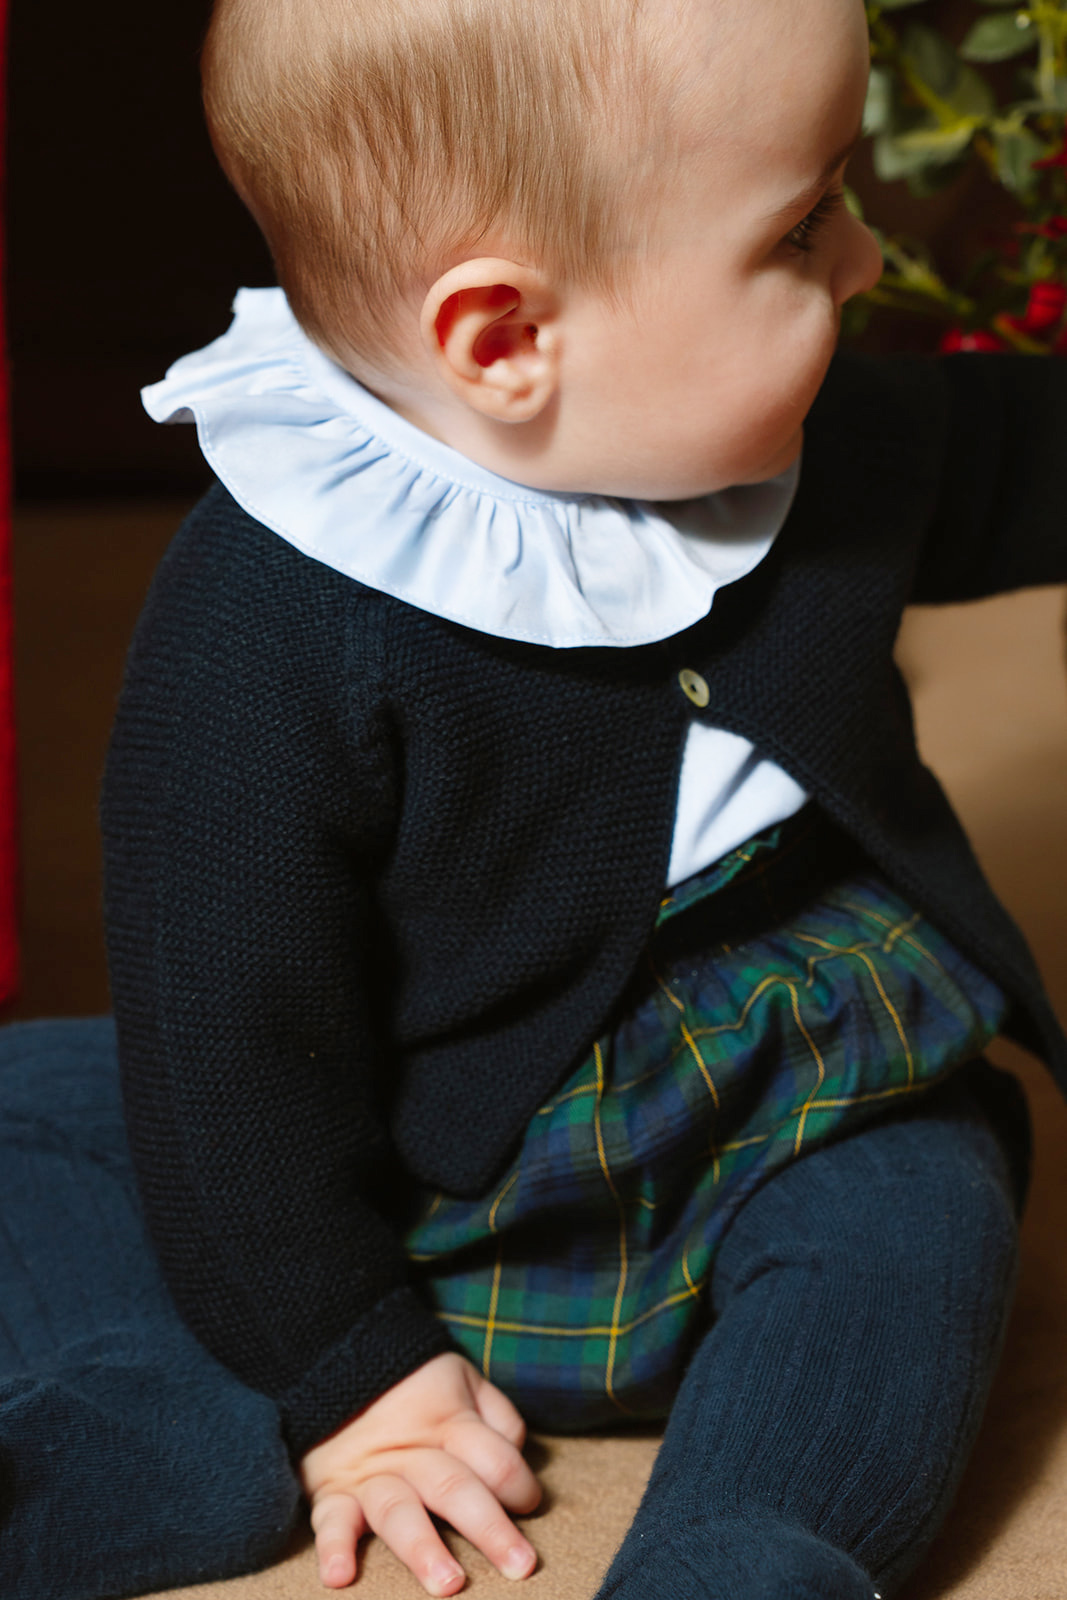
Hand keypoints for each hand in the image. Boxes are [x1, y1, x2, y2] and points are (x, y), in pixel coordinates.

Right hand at [299, 1351, 541, 1593]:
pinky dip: (332, 1548)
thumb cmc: (416, 1382)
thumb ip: (496, 1417)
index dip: (520, 1485)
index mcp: (450, 1423)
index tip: (529, 1505)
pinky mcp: (333, 1490)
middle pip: (454, 1488)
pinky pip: (330, 1520)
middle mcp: (412, 1452)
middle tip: (520, 1567)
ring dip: (423, 1549)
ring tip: (447, 1584)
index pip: (495, 1459)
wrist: (340, 1359)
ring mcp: (371, 1474)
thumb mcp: (464, 1379)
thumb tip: (518, 1460)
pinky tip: (339, 1577)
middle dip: (489, 1530)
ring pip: (399, 1511)